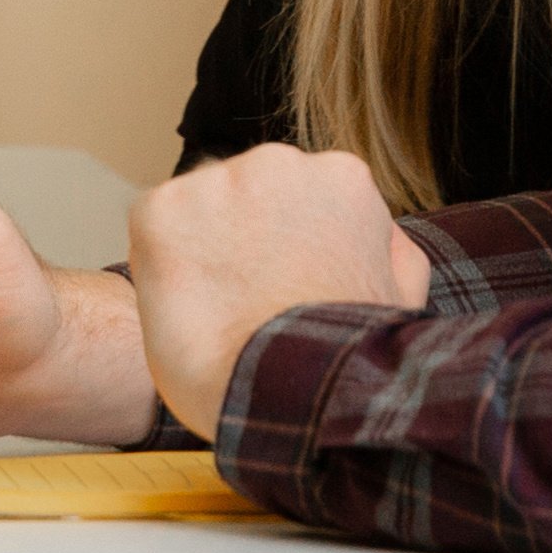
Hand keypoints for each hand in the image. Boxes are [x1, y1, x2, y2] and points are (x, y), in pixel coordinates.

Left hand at [127, 143, 431, 440]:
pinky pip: (152, 227)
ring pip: (197, 209)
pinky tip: (188, 305)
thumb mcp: (399, 293)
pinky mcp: (160, 209)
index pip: (296, 198)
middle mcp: (277, 160)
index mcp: (341, 176)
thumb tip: (379, 229)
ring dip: (199, 248)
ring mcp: (215, 181)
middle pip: (244, 194)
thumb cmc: (347, 356)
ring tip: (220, 309)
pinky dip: (160, 264)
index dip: (283, 248)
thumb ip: (389, 247)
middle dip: (240, 237)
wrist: (291, 392)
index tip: (283, 287)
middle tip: (248, 301)